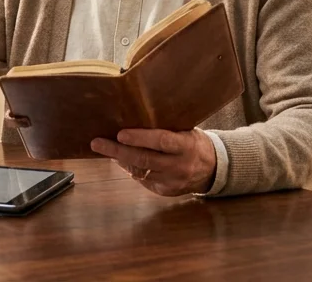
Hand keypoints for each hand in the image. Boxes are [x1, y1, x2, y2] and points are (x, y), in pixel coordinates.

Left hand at [90, 128, 216, 196]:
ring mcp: (173, 182)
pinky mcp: (167, 192)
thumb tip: (131, 119)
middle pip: (144, 159)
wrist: (214, 168)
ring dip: (120, 160)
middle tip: (97, 143)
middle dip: (118, 151)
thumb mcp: (185, 130)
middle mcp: (179, 166)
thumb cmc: (193, 142)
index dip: (140, 138)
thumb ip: (164, 128)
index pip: (161, 141)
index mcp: (186, 145)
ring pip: (140, 172)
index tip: (120, 133)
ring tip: (104, 149)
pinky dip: (131, 170)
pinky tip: (121, 161)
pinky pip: (144, 181)